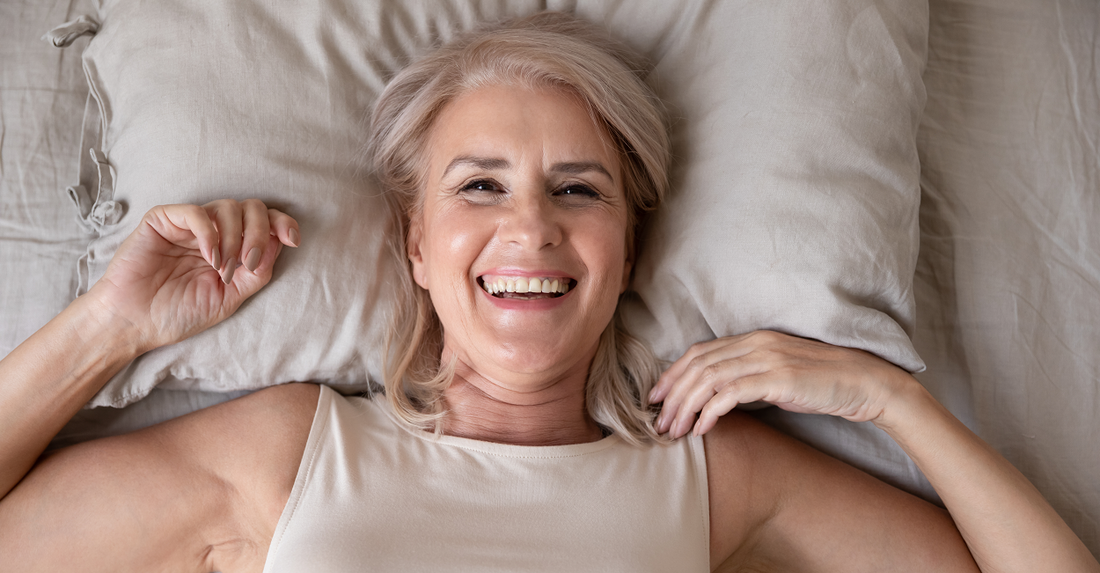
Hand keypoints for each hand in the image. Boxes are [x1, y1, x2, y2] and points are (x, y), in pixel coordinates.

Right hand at [85, 199, 300, 352]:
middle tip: (248, 263)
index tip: (292, 239)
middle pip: (252, 208)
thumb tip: (279, 244)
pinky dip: (210, 233)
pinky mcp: (163, 220)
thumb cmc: (179, 313)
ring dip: (235, 238)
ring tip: (223, 269)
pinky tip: (210, 257)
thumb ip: (257, 272)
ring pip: (228, 207)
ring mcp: (188, 225)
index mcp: (232, 247)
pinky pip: (196, 212)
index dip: (282, 224)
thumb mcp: (230, 297)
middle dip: (259, 232)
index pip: (265, 222)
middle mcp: (214, 232)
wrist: (135, 324)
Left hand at [647, 331, 912, 438]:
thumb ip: (749, 377)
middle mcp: (755, 343)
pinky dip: (710, 412)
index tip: (655, 398)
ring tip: (674, 431)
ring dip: (686, 407)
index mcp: (753, 339)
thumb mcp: (778, 375)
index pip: (699, 352)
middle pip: (698, 365)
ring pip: (708, 379)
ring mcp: (767, 358)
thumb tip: (717, 397)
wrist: (866, 383)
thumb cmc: (822, 384)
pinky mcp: (778, 378)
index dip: (672, 374)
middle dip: (672, 394)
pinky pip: (731, 394)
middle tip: (658, 422)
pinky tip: (702, 429)